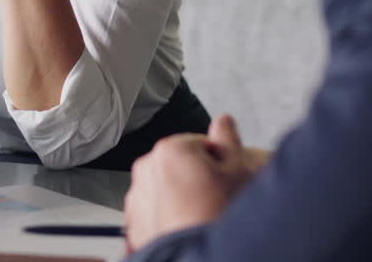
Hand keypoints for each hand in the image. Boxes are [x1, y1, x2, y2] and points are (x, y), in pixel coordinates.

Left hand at [123, 115, 258, 250]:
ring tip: (202, 215)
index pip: (201, 143)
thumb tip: (224, 122)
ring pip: (167, 188)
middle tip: (216, 198)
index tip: (225, 177)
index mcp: (170, 150)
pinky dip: (168, 216)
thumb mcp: (238, 171)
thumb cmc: (217, 219)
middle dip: (198, 177)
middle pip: (181, 164)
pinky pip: (155, 212)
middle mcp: (146, 170)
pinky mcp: (134, 224)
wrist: (200, 259)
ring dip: (183, 196)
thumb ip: (228, 138)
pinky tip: (187, 226)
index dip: (219, 161)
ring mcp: (137, 198)